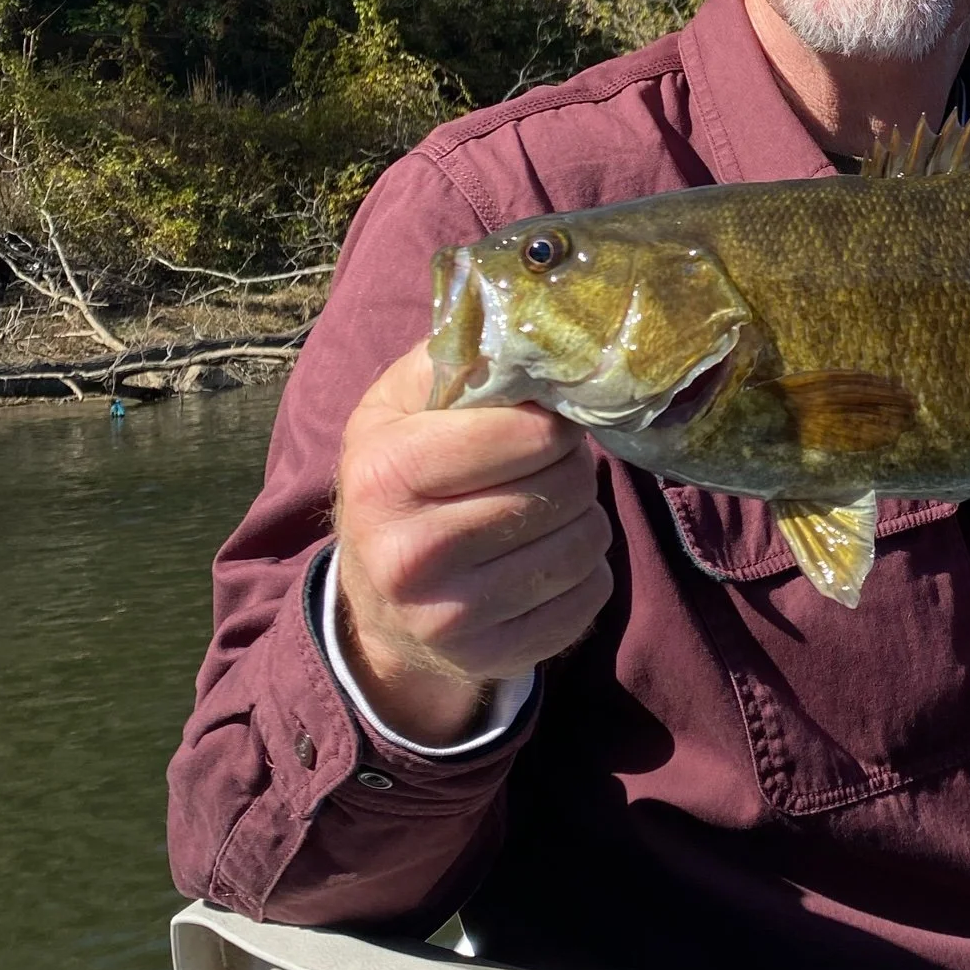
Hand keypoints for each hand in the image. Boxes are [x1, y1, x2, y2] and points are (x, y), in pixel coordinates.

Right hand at [333, 339, 613, 746]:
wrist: (378, 601)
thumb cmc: (402, 476)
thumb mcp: (400, 404)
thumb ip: (460, 351)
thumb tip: (534, 313)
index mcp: (385, 473)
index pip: (526, 433)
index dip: (552, 421)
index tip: (545, 422)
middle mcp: (409, 554)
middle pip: (562, 487)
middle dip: (569, 466)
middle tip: (548, 465)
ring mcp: (451, 617)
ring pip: (585, 542)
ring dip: (583, 516)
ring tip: (547, 507)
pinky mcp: (493, 657)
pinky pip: (591, 596)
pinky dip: (586, 569)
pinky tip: (547, 556)